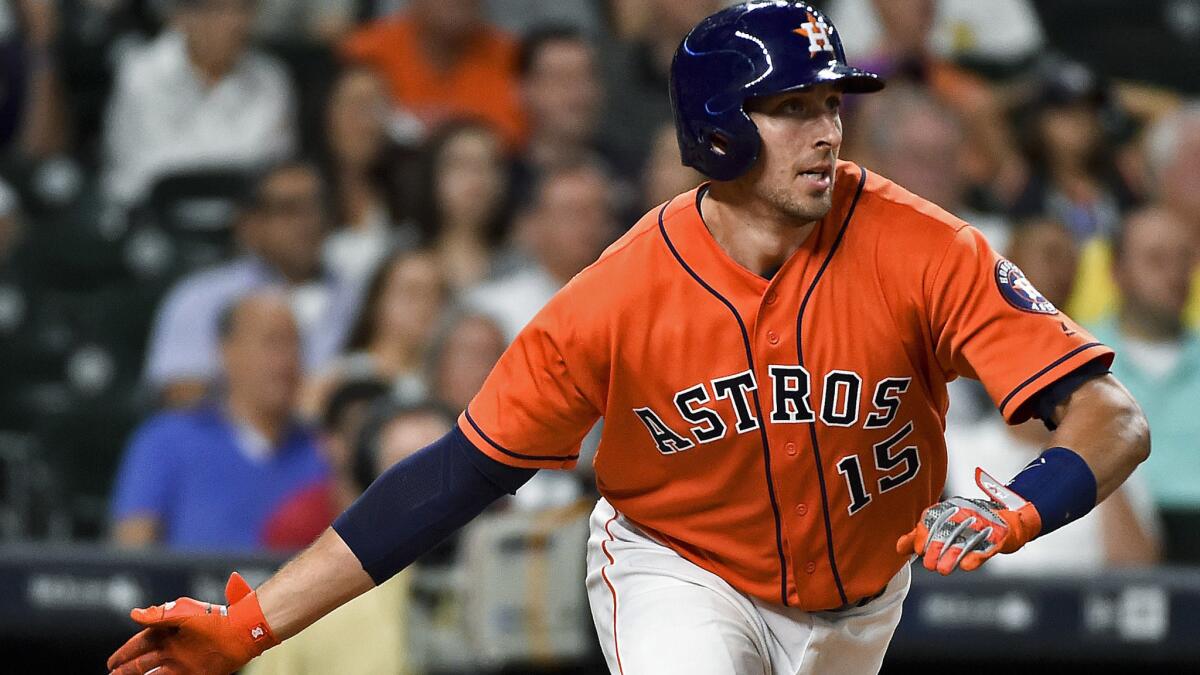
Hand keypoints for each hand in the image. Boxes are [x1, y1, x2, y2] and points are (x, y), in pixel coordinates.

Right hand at [107, 573, 278, 674]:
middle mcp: (173, 647)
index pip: (140, 644)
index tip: (110, 662)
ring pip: (154, 674)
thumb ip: (158, 615)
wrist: (241, 630)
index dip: (125, 652)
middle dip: (127, 669)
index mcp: (168, 631)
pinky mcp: (194, 673)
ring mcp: (183, 662)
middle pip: (143, 661)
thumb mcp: (184, 613)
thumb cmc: (214, 618)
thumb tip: (132, 614)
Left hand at [896, 468, 1041, 574]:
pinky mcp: (999, 536)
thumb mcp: (944, 527)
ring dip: (953, 555)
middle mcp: (965, 512)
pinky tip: (967, 566)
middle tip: (929, 565)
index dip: (923, 533)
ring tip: (943, 570)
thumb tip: (899, 547)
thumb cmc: (971, 525)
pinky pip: (986, 545)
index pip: (932, 517)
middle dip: (936, 548)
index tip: (918, 549)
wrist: (1008, 522)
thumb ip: (920, 536)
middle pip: (947, 529)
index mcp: (950, 508)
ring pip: (965, 539)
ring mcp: (983, 523)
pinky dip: (976, 556)